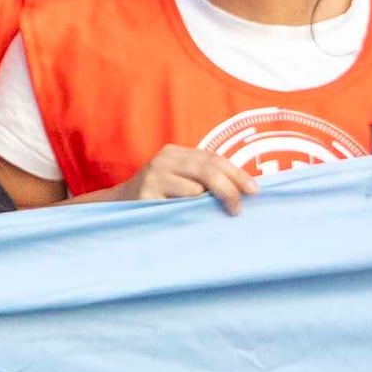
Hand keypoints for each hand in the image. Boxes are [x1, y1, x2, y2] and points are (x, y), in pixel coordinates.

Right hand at [123, 142, 253, 212]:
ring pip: (195, 188)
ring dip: (210, 204)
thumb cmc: (156, 197)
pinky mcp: (145, 197)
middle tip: (239, 209)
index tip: (256, 191)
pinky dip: (192, 212)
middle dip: (230, 189)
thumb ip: (202, 179)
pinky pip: (179, 205)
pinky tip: (195, 219)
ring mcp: (153, 177)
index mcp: (175, 152)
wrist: (115, 207)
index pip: (214, 158)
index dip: (237, 174)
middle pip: (207, 169)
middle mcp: (164, 160)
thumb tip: (243, 190)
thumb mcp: (178, 180)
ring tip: (218, 216)